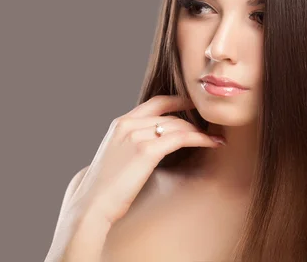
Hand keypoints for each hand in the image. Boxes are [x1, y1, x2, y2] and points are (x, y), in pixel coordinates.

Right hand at [66, 94, 224, 225]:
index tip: (194, 105)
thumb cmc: (103, 188)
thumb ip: (130, 144)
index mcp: (120, 123)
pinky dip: (200, 139)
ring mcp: (137, 136)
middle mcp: (128, 124)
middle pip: (170, 115)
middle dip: (194, 119)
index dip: (178, 101)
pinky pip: (181, 138)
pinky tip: (212, 143)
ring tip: (216, 138)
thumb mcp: (115, 156)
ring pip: (178, 125)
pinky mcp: (146, 151)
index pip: (156, 103)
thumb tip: (149, 147)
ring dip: (201, 131)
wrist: (91, 205)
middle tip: (211, 126)